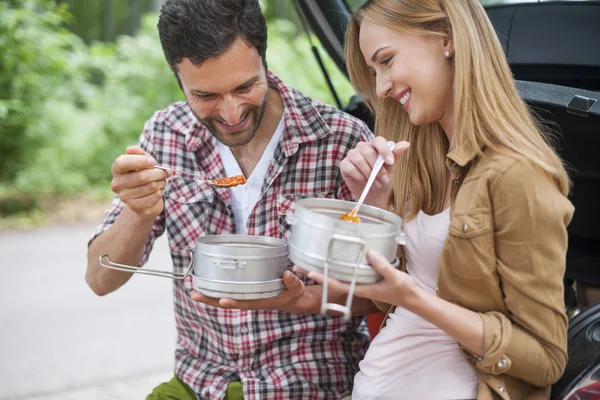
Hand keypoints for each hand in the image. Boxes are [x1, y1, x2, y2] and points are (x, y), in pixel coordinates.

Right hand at [110, 146, 170, 219]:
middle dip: (158, 173)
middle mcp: (117, 184)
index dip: (140, 161)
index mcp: (116, 169)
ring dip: (161, 183)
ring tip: (161, 182)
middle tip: (165, 173)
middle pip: (141, 176)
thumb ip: (139, 153)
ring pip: (151, 187)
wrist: (144, 197)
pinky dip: (160, 193)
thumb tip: (130, 149)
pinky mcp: (135, 207)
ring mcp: (124, 197)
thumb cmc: (143, 174)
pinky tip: (158, 191)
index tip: (153, 162)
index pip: (123, 162)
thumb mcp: (143, 160)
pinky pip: (154, 197)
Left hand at [190, 270, 318, 313]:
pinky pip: (228, 292)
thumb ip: (292, 282)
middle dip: (211, 300)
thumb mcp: (296, 288)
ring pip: (224, 299)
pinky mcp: (245, 292)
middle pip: (228, 303)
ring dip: (209, 296)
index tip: (221, 300)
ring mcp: (246, 297)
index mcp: (263, 302)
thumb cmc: (293, 293)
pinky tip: (207, 285)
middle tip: (195, 295)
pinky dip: (217, 290)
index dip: (233, 302)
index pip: (245, 303)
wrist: (293, 299)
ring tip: (194, 291)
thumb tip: (287, 273)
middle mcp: (251, 301)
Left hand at [298, 250, 419, 308]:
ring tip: (307, 260)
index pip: (339, 284)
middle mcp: (358, 286)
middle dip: (315, 273)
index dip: (324, 279)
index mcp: (362, 289)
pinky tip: (332, 258)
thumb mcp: (394, 277)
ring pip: (338, 275)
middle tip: (296, 266)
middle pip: (333, 280)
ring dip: (323, 268)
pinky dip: (338, 265)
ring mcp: (360, 282)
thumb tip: (368, 253)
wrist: (412, 298)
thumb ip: (382, 266)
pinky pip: (348, 272)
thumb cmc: (403, 289)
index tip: (310, 273)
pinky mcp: (365, 278)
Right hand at [340, 137, 409, 207]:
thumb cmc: (382, 178)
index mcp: (374, 145)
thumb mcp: (390, 167)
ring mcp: (352, 155)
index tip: (390, 162)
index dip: (384, 150)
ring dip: (369, 174)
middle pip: (368, 151)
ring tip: (375, 184)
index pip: (378, 140)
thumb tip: (406, 144)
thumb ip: (395, 154)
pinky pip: (351, 168)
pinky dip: (360, 177)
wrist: (374, 194)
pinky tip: (365, 182)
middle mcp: (362, 147)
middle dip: (377, 168)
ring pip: (359, 160)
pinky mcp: (344, 165)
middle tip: (383, 180)